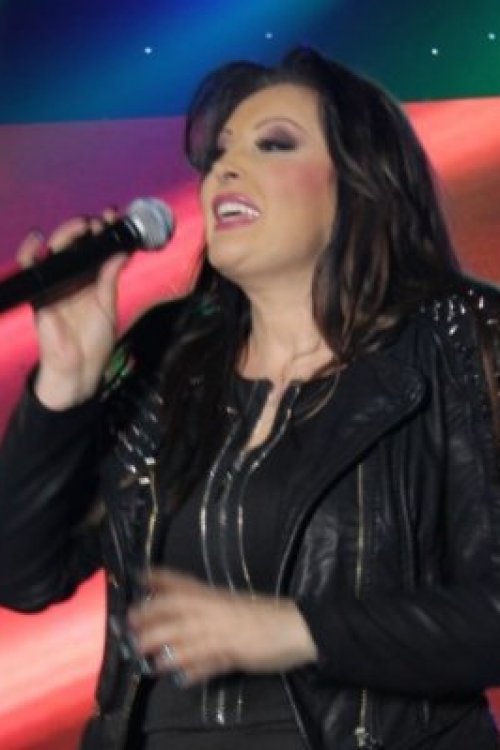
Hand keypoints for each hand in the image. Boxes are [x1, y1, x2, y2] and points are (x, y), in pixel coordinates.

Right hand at [17, 211, 127, 408]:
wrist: (80, 368)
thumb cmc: (94, 341)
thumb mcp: (108, 306)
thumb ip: (110, 279)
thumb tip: (122, 251)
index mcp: (91, 280)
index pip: (95, 249)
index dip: (103, 233)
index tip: (115, 218)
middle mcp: (73, 278)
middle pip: (75, 245)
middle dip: (87, 229)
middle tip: (102, 221)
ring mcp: (55, 284)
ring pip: (55, 251)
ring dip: (66, 234)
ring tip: (82, 226)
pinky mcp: (39, 294)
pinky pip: (30, 269)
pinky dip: (29, 252)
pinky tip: (38, 239)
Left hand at [128, 568, 317, 685]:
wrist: (299, 624)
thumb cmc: (267, 614)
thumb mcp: (234, 606)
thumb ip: (210, 609)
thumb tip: (185, 613)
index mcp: (217, 596)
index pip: (185, 582)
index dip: (162, 577)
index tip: (141, 573)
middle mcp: (217, 610)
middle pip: (179, 608)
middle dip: (152, 614)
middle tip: (129, 621)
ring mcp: (226, 631)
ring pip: (188, 635)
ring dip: (164, 643)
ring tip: (143, 655)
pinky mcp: (237, 652)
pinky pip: (212, 661)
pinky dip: (195, 669)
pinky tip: (180, 678)